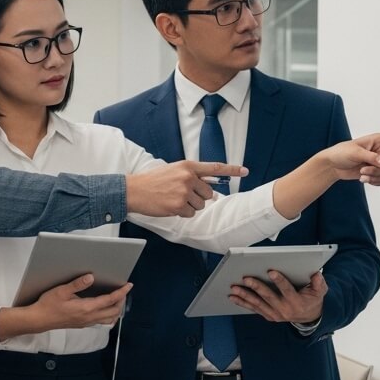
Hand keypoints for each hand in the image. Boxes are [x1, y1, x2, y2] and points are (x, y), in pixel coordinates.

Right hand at [0, 275, 131, 338]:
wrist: (39, 320)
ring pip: (109, 319)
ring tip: (116, 299)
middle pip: (113, 311)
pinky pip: (101, 321)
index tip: (128, 285)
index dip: (121, 292)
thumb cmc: (48, 305)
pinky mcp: (82, 325)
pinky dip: (108, 315)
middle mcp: (89, 317)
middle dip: (121, 300)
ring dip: (116, 309)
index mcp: (86, 308)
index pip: (109, 300)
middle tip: (123, 290)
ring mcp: (86, 323)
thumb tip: (91, 277)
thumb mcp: (62, 291)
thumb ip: (77, 284)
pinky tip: (104, 308)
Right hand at [125, 161, 247, 217]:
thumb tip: (210, 189)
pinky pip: (190, 214)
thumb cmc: (152, 181)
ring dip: (189, 205)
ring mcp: (184, 192)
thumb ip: (191, 175)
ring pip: (200, 205)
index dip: (232, 170)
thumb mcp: (173, 170)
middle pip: (208, 193)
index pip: (214, 168)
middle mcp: (188, 177)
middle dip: (198, 197)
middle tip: (181, 194)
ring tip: (173, 199)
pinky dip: (182, 213)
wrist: (134, 190)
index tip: (245, 171)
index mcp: (187, 166)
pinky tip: (170, 206)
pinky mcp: (178, 205)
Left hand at [229, 270, 325, 323]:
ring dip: (245, 296)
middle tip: (246, 278)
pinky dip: (243, 303)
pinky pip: (254, 309)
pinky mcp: (269, 316)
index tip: (271, 271)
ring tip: (234, 288)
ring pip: (258, 304)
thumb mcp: (320, 291)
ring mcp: (275, 314)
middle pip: (268, 297)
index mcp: (296, 302)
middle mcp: (284, 310)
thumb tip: (316, 274)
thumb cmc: (312, 299)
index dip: (279, 281)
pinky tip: (233, 297)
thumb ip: (318, 283)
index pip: (287, 290)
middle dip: (256, 287)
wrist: (309, 317)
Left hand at [326, 131, 379, 184]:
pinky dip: (376, 182)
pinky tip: (364, 179)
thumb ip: (371, 158)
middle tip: (364, 170)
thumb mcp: (355, 153)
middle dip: (379, 170)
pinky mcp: (377, 172)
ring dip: (376, 177)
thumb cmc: (342, 153)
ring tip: (362, 174)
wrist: (334, 165)